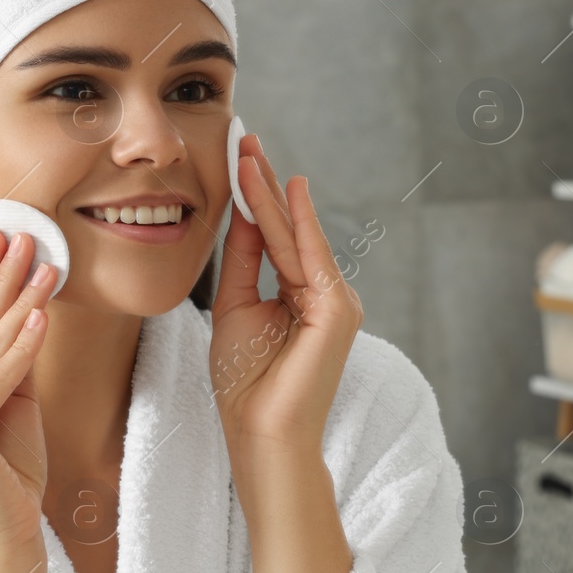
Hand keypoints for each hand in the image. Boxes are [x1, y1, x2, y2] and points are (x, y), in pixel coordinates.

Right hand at [0, 229, 56, 562]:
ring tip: (45, 265)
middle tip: (25, 233)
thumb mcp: (10, 404)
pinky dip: (22, 346)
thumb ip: (8, 362)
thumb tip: (24, 309)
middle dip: (0, 276)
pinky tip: (40, 317)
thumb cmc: (9, 475)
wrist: (3, 538)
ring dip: (19, 301)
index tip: (4, 238)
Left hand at [210, 132, 361, 455]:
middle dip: (265, 183)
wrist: (260, 433)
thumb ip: (242, 260)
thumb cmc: (245, 383)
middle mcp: (324, 293)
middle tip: (245, 139)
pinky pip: (311, 257)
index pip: (275, 236)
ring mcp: (335, 301)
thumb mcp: (234, 307)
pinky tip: (285, 190)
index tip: (239, 157)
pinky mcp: (337, 311)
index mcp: (301, 295)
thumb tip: (242, 212)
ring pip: (295, 237)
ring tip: (250, 153)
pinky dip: (295, 222)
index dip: (257, 197)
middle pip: (288, 229)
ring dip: (272, 194)